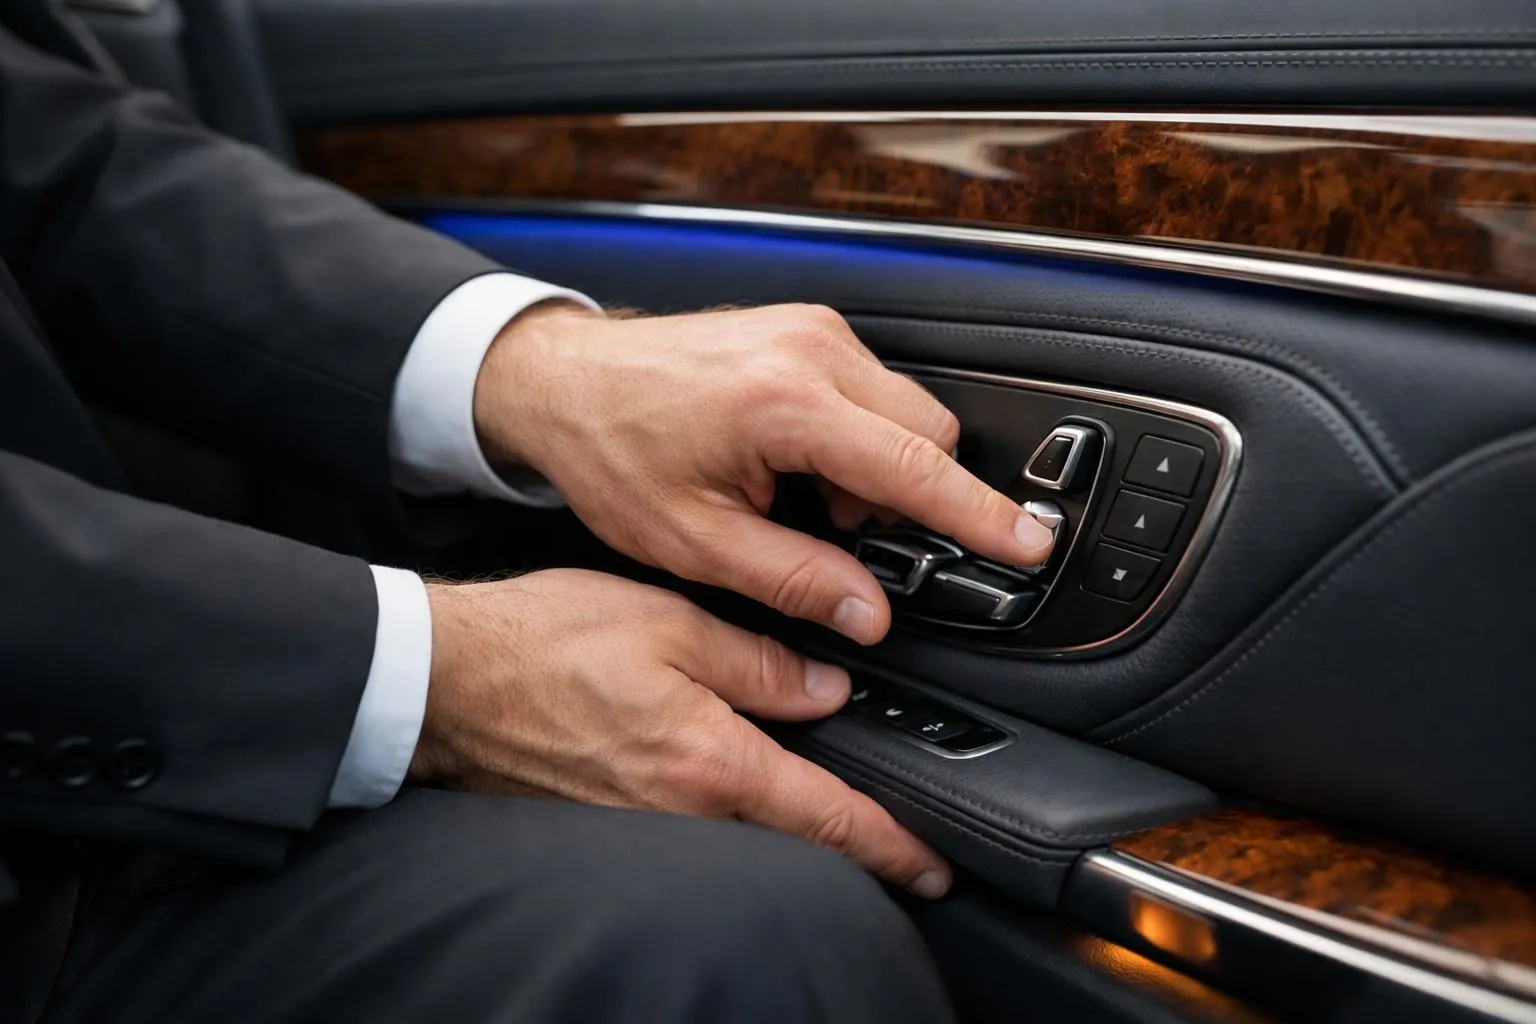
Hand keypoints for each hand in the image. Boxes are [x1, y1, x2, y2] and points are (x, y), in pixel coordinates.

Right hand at [412, 569, 952, 896]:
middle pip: (794, 846)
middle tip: (905, 853)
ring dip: (797, 838)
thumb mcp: (668, 622)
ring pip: (747, 844)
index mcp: (710, 761)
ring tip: (837, 822)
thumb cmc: (544, 644)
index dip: (892, 845)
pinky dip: (737, 825)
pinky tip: (743, 799)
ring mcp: (646, 827)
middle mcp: (683, 812)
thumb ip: (756, 660)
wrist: (450, 682)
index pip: (827, 817)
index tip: (932, 865)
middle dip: (855, 854)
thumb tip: (824, 687)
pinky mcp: (614, 824)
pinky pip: (697, 833)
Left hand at [473, 303, 1055, 643]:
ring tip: (804, 502)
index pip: (916, 465)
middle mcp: (810, 351)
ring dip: (880, 468)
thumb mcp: (694, 539)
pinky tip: (799, 467)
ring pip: (905, 410)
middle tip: (847, 537)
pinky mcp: (805, 329)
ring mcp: (811, 331)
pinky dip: (857, 439)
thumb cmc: (612, 448)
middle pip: (930, 431)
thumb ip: (793, 577)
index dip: (980, 515)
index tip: (1027, 544)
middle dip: (912, 496)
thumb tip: (865, 611)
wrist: (565, 380)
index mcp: (785, 403)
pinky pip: (871, 390)